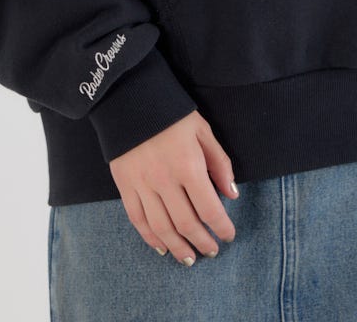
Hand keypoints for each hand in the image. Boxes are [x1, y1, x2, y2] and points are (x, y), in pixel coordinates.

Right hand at [109, 110, 238, 264]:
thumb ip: (220, 163)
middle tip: (211, 251)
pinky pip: (138, 219)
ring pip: (162, 227)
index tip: (229, 235)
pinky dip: (150, 237)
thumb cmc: (173, 114)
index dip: (221, 227)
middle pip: (186, 223)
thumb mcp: (203, 131)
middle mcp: (165, 180)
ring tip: (189, 259)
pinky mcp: (125, 185)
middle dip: (202, 242)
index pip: (209, 208)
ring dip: (178, 247)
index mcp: (188, 165)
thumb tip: (232, 194)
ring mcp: (142, 185)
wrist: (131, 98)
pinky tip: (162, 246)